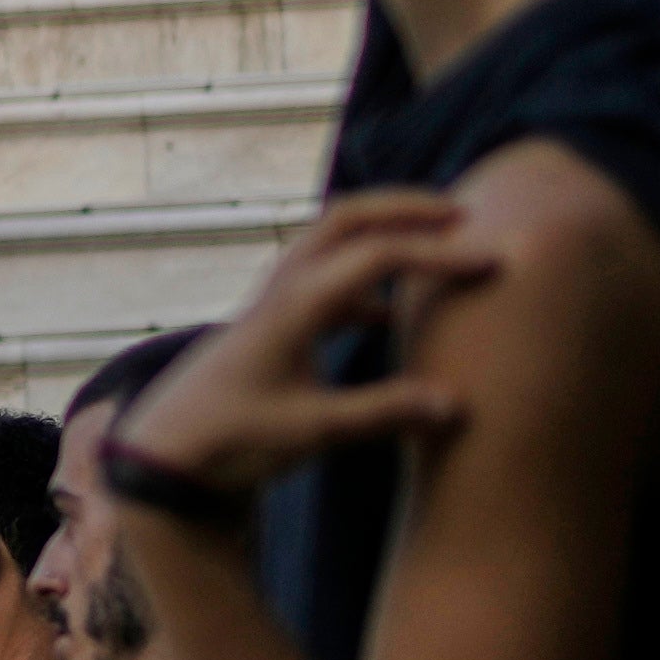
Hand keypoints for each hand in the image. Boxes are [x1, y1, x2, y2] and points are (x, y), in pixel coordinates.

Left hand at [119, 189, 505, 503]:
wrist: (168, 452)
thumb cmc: (233, 440)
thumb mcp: (313, 431)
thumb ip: (385, 413)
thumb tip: (457, 406)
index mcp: (296, 304)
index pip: (378, 254)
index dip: (439, 254)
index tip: (491, 264)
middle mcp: (283, 287)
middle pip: (348, 218)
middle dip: (406, 207)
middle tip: (462, 215)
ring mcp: (273, 299)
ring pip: (332, 240)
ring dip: (382, 231)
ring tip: (435, 241)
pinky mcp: (271, 320)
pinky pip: (322, 276)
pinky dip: (361, 275)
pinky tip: (387, 313)